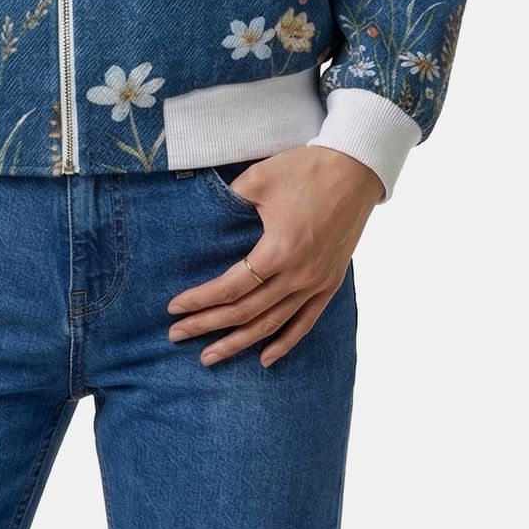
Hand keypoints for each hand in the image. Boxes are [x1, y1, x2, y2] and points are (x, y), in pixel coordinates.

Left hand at [165, 144, 382, 367]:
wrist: (355, 169)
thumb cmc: (305, 170)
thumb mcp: (259, 179)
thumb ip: (229, 201)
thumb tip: (201, 217)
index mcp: (279, 249)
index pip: (230, 287)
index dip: (200, 300)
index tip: (174, 308)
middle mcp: (299, 274)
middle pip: (245, 312)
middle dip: (208, 326)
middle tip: (177, 335)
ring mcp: (317, 283)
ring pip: (272, 325)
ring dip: (239, 343)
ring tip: (210, 357)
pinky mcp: (330, 283)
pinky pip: (305, 322)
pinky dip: (284, 343)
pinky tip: (264, 359)